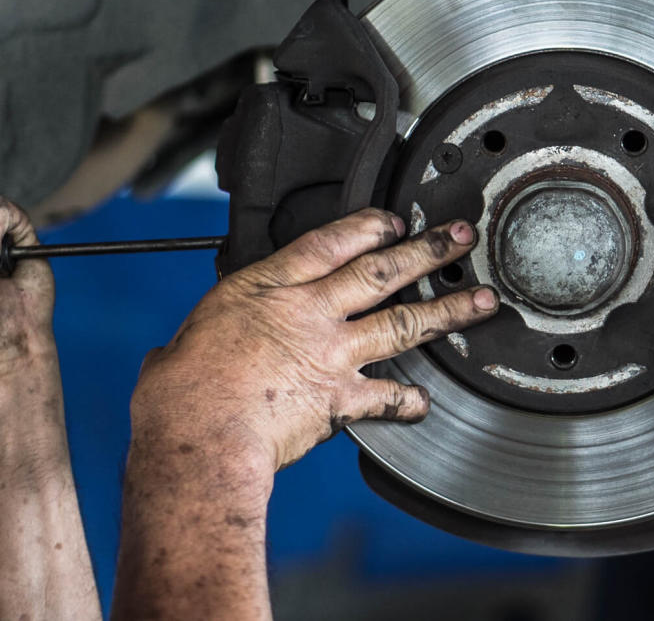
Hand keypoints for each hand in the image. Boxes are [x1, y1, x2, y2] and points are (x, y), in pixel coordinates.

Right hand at [132, 207, 498, 472]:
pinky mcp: (340, 399)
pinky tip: (426, 401)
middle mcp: (308, 313)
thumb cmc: (181, 393)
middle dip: (427, 250)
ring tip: (481, 300)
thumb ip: (199, 342)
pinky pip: (389, 397)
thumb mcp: (181, 343)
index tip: (393, 219)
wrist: (202, 435)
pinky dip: (410, 401)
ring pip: (402, 322)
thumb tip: (172, 359)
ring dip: (447, 310)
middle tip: (460, 237)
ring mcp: (331, 354)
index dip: (367, 226)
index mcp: (267, 288)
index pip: (329, 242)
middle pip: (380, 271)